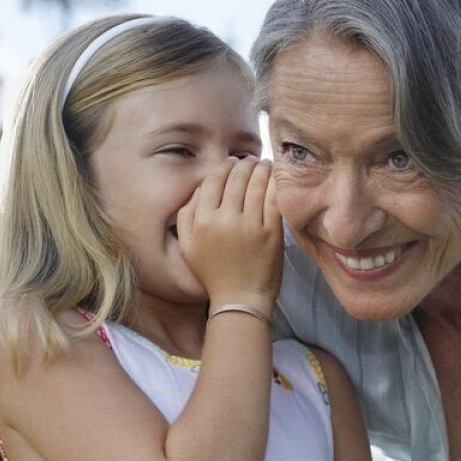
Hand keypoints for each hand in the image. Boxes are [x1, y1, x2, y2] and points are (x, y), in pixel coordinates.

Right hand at [177, 157, 282, 307]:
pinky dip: (275, 183)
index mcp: (202, 222)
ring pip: (256, 184)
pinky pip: (273, 199)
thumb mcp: (187, 246)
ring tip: (264, 164)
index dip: (223, 167)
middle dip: (244, 164)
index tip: (231, 163)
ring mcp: (250, 226)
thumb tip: (200, 188)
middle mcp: (225, 221)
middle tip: (250, 161)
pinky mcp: (272, 232)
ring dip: (261, 169)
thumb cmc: (213, 273)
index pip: (213, 180)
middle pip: (236, 178)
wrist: (240, 299)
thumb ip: (186, 215)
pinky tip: (275, 177)